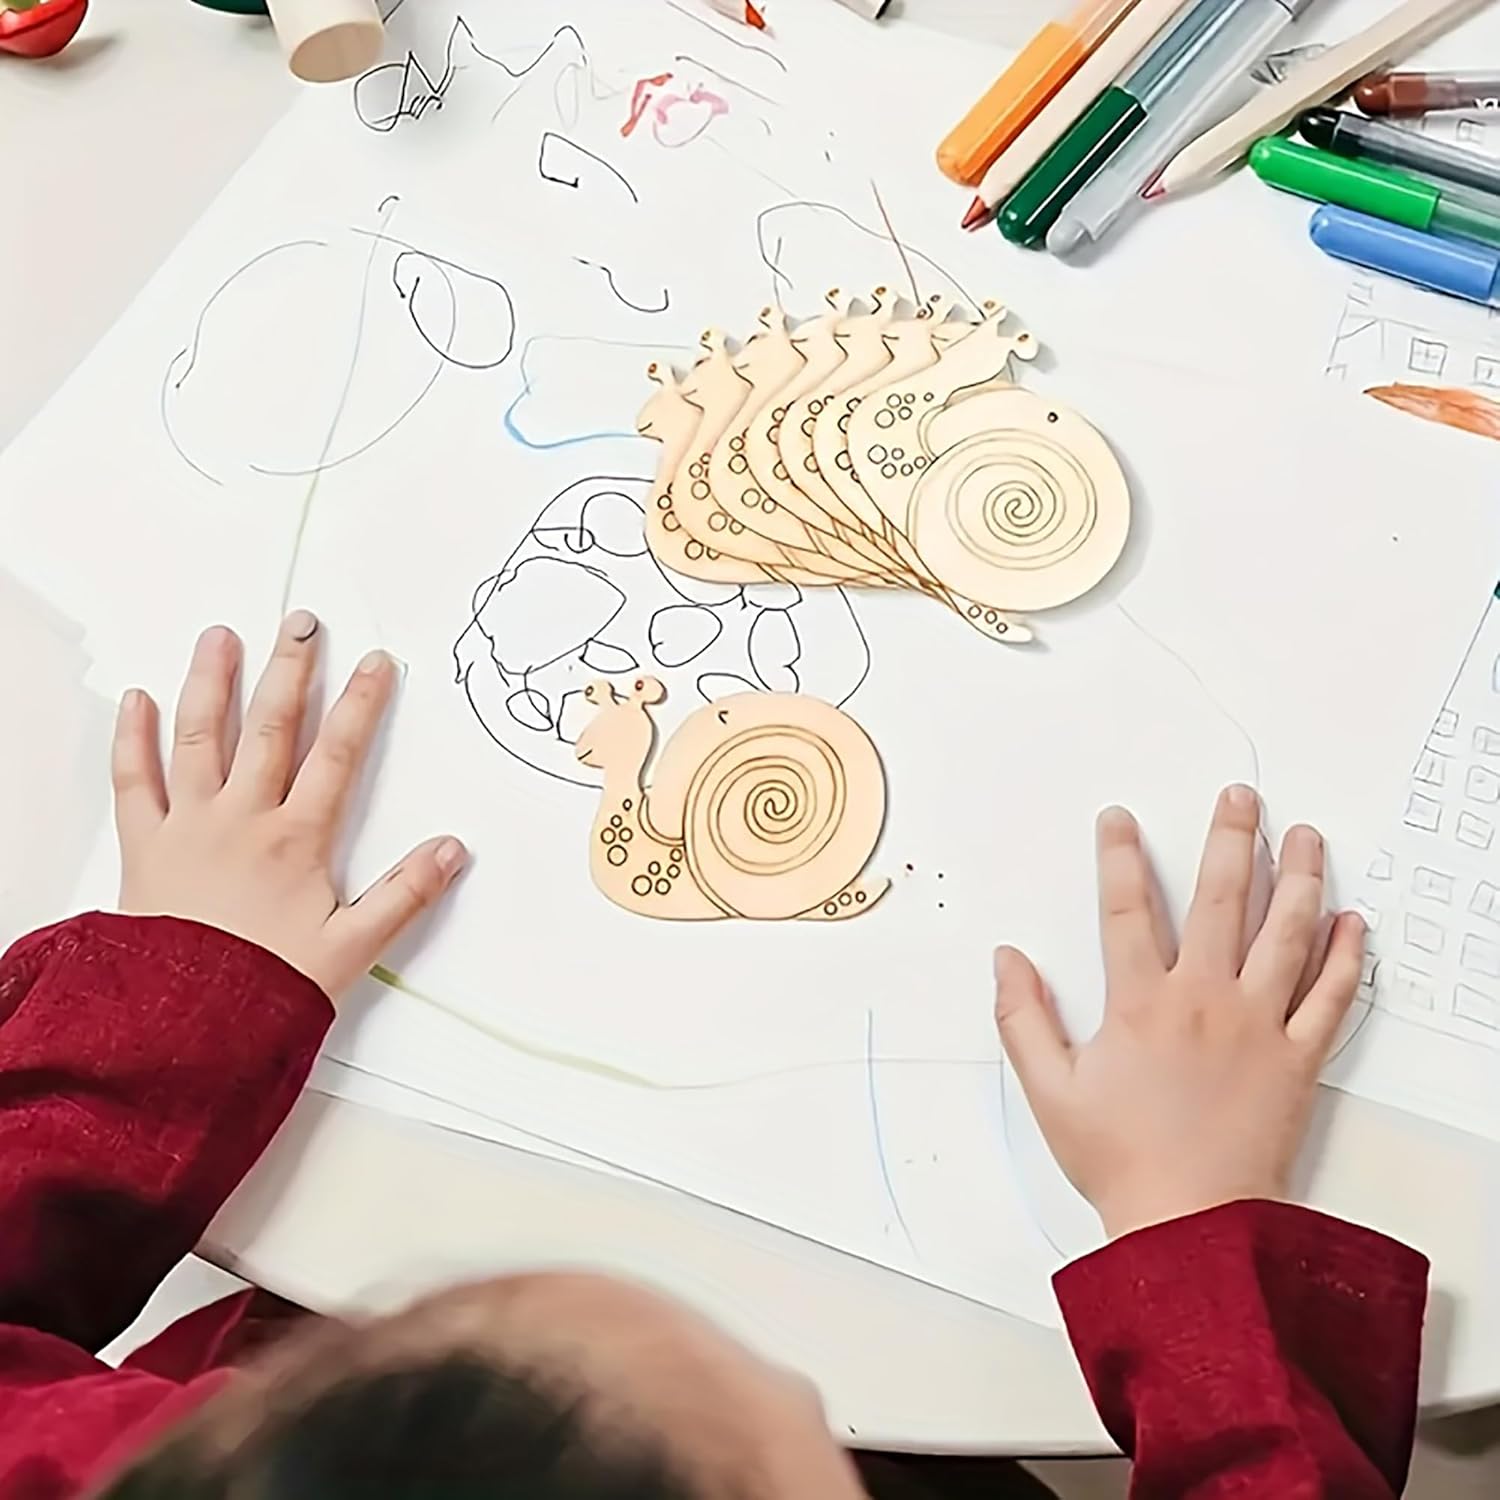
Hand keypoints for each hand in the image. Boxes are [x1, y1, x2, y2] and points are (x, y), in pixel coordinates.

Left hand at [112, 612, 466, 999]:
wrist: (182, 1027)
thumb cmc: (264, 989)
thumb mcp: (352, 949)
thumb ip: (405, 895)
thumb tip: (453, 850)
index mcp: (296, 840)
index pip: (338, 754)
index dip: (361, 704)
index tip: (376, 662)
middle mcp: (243, 819)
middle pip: (272, 728)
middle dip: (292, 670)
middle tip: (303, 623)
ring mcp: (190, 827)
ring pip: (201, 738)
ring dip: (213, 683)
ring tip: (222, 637)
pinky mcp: (145, 847)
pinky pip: (133, 782)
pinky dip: (133, 738)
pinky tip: (138, 700)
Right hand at [995, 785, 1364, 1238]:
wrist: (1190, 1225)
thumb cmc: (1120, 1161)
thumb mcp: (1050, 1091)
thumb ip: (1023, 1018)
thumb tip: (1007, 960)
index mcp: (1140, 1004)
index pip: (1126, 908)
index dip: (1120, 856)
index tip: (1120, 820)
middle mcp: (1203, 1001)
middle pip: (1220, 900)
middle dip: (1230, 839)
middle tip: (1240, 798)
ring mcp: (1257, 1026)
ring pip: (1285, 935)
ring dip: (1298, 878)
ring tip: (1307, 836)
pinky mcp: (1297, 1060)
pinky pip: (1329, 998)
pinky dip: (1344, 958)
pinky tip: (1352, 922)